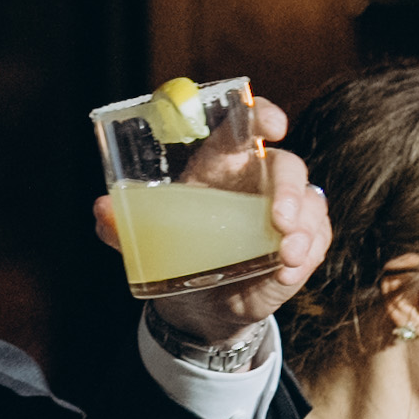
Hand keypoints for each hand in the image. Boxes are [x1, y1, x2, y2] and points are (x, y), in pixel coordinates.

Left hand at [111, 93, 328, 351]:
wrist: (201, 304)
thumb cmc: (178, 252)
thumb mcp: (145, 238)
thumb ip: (121, 224)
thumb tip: (100, 209)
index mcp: (221, 163)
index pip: (245, 125)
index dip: (262, 115)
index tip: (274, 124)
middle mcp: (258, 180)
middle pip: (286, 166)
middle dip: (287, 190)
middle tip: (278, 219)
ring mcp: (285, 212)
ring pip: (310, 202)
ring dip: (303, 226)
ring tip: (287, 253)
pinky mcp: (301, 244)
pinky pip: (318, 239)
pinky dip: (308, 253)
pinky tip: (288, 269)